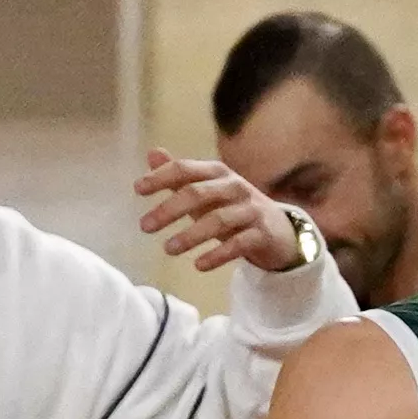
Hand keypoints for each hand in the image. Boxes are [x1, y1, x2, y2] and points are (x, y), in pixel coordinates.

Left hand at [137, 151, 328, 287]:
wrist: (279, 230)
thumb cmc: (233, 208)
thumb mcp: (207, 190)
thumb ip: (180, 175)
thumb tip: (152, 153)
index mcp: (218, 173)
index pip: (186, 170)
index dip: (161, 177)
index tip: (138, 190)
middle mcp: (235, 187)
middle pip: (199, 194)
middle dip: (169, 209)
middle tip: (144, 226)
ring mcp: (251, 210)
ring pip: (218, 220)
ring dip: (190, 235)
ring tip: (168, 249)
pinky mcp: (262, 234)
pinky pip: (238, 244)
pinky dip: (217, 255)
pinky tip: (198, 265)